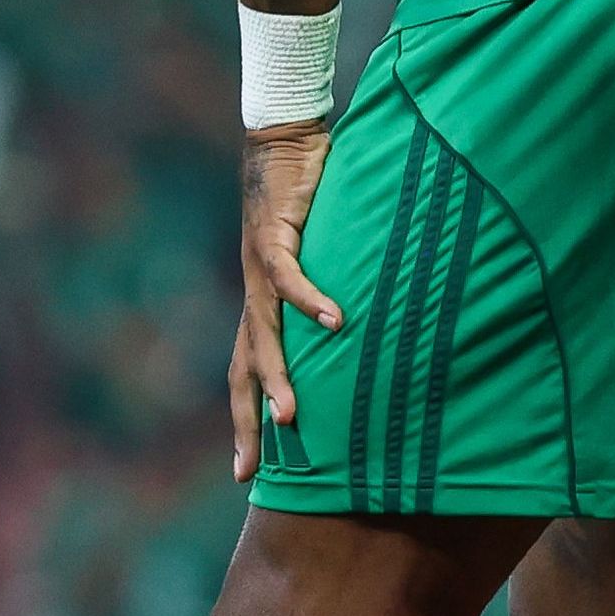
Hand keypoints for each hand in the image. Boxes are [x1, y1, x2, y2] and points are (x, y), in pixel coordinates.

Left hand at [227, 119, 343, 482]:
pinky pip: (290, 277)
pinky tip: (334, 322)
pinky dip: (311, 300)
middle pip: (243, 371)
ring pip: (262, 336)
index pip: (245, 375)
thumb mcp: (324, 262)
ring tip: (294, 417)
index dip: (244, 422)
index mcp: (261, 307)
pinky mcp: (274, 237)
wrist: (284, 140)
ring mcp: (258, 270)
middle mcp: (254, 296)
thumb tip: (371, 333)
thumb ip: (338, 297)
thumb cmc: (308, 202)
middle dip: (248, 421)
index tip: (247, 475)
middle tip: (254, 471)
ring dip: (279, 377)